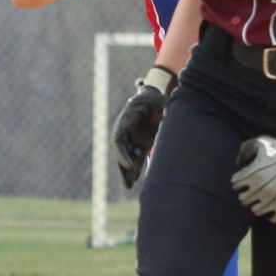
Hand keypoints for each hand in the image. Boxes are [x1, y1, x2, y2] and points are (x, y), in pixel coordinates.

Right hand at [111, 66, 175, 188]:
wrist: (157, 97)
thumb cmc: (152, 97)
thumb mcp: (147, 98)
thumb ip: (144, 101)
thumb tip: (139, 89)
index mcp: (124, 123)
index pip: (119, 142)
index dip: (122, 155)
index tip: (128, 165)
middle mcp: (126, 133)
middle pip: (122, 153)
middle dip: (124, 169)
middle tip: (127, 183)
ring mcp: (133, 139)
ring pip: (129, 158)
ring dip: (129, 172)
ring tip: (128, 186)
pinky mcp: (142, 143)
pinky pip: (137, 157)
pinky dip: (137, 168)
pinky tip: (135, 180)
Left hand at [231, 130, 275, 222]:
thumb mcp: (261, 141)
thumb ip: (245, 149)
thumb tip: (238, 163)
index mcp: (252, 174)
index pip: (235, 184)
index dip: (239, 179)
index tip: (246, 177)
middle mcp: (260, 189)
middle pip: (243, 199)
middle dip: (246, 193)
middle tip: (252, 188)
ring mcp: (272, 199)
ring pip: (255, 210)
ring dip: (256, 204)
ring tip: (262, 197)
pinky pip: (272, 218)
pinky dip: (271, 214)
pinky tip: (272, 206)